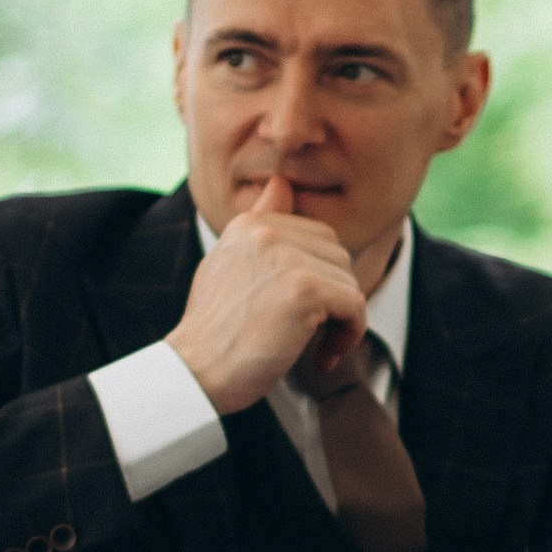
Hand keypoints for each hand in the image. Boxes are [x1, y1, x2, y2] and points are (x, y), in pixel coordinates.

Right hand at [166, 172, 366, 415]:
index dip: (320, 277)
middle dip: (334, 296)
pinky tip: (324, 357)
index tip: (304, 313)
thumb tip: (282, 181)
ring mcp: (287, 258)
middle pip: (338, 256)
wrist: (195, 370)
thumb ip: (260, 223)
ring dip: (342, 320)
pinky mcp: (305, 289)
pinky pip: (355, 305)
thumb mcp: (229, 263)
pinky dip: (350, 334)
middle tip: (313, 334)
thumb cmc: (214, 330)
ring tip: (314, 348)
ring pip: (349, 281)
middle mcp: (267, 231)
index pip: (316, 236)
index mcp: (250, 223)